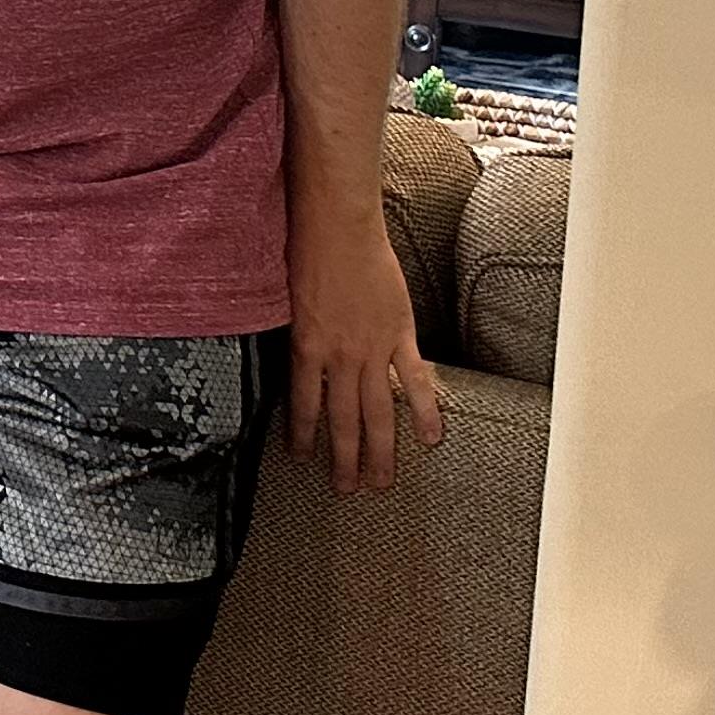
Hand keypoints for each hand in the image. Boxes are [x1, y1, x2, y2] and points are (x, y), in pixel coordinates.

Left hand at [287, 208, 443, 492]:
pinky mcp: (399, 333)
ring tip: (380, 483)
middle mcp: (337, 355)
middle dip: (342, 459)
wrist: (336, 223)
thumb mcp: (283, 296)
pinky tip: (431, 439)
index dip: (304, 434)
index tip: (303, 460)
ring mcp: (371, 347)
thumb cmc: (303, 250)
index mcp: (304, 346)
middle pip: (341, 418)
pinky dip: (424, 410)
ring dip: (379, 450)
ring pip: (376, 411)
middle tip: (346, 491)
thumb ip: (291, 330)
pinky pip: (414, 379)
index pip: (303, 404)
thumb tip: (290, 354)